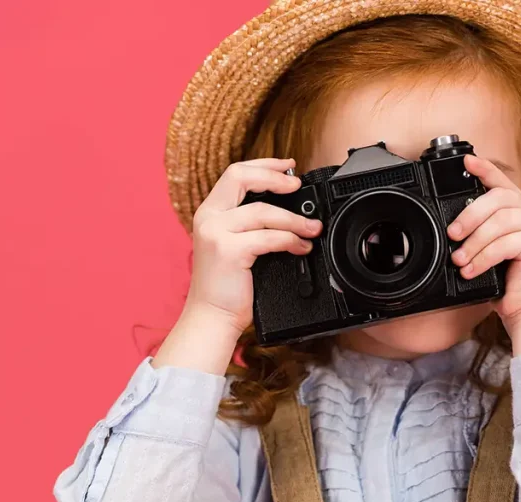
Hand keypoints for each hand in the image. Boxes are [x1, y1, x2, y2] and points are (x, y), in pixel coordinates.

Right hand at [187, 158, 321, 333]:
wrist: (212, 317)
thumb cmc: (226, 287)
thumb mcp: (233, 246)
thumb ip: (250, 225)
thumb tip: (290, 209)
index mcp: (209, 213)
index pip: (235, 173)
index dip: (264, 166)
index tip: (289, 167)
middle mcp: (208, 218)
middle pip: (241, 177)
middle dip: (275, 178)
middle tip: (298, 186)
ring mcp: (215, 233)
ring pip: (263, 211)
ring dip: (294, 219)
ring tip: (312, 228)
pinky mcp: (228, 251)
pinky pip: (268, 237)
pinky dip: (290, 240)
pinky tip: (301, 247)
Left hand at [448, 155, 520, 353]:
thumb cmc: (508, 282)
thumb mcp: (489, 250)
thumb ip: (481, 231)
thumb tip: (453, 226)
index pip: (502, 183)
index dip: (484, 169)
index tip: (466, 161)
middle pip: (498, 199)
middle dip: (469, 216)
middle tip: (452, 235)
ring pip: (500, 221)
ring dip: (474, 241)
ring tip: (460, 259)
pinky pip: (505, 243)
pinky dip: (483, 257)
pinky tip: (472, 270)